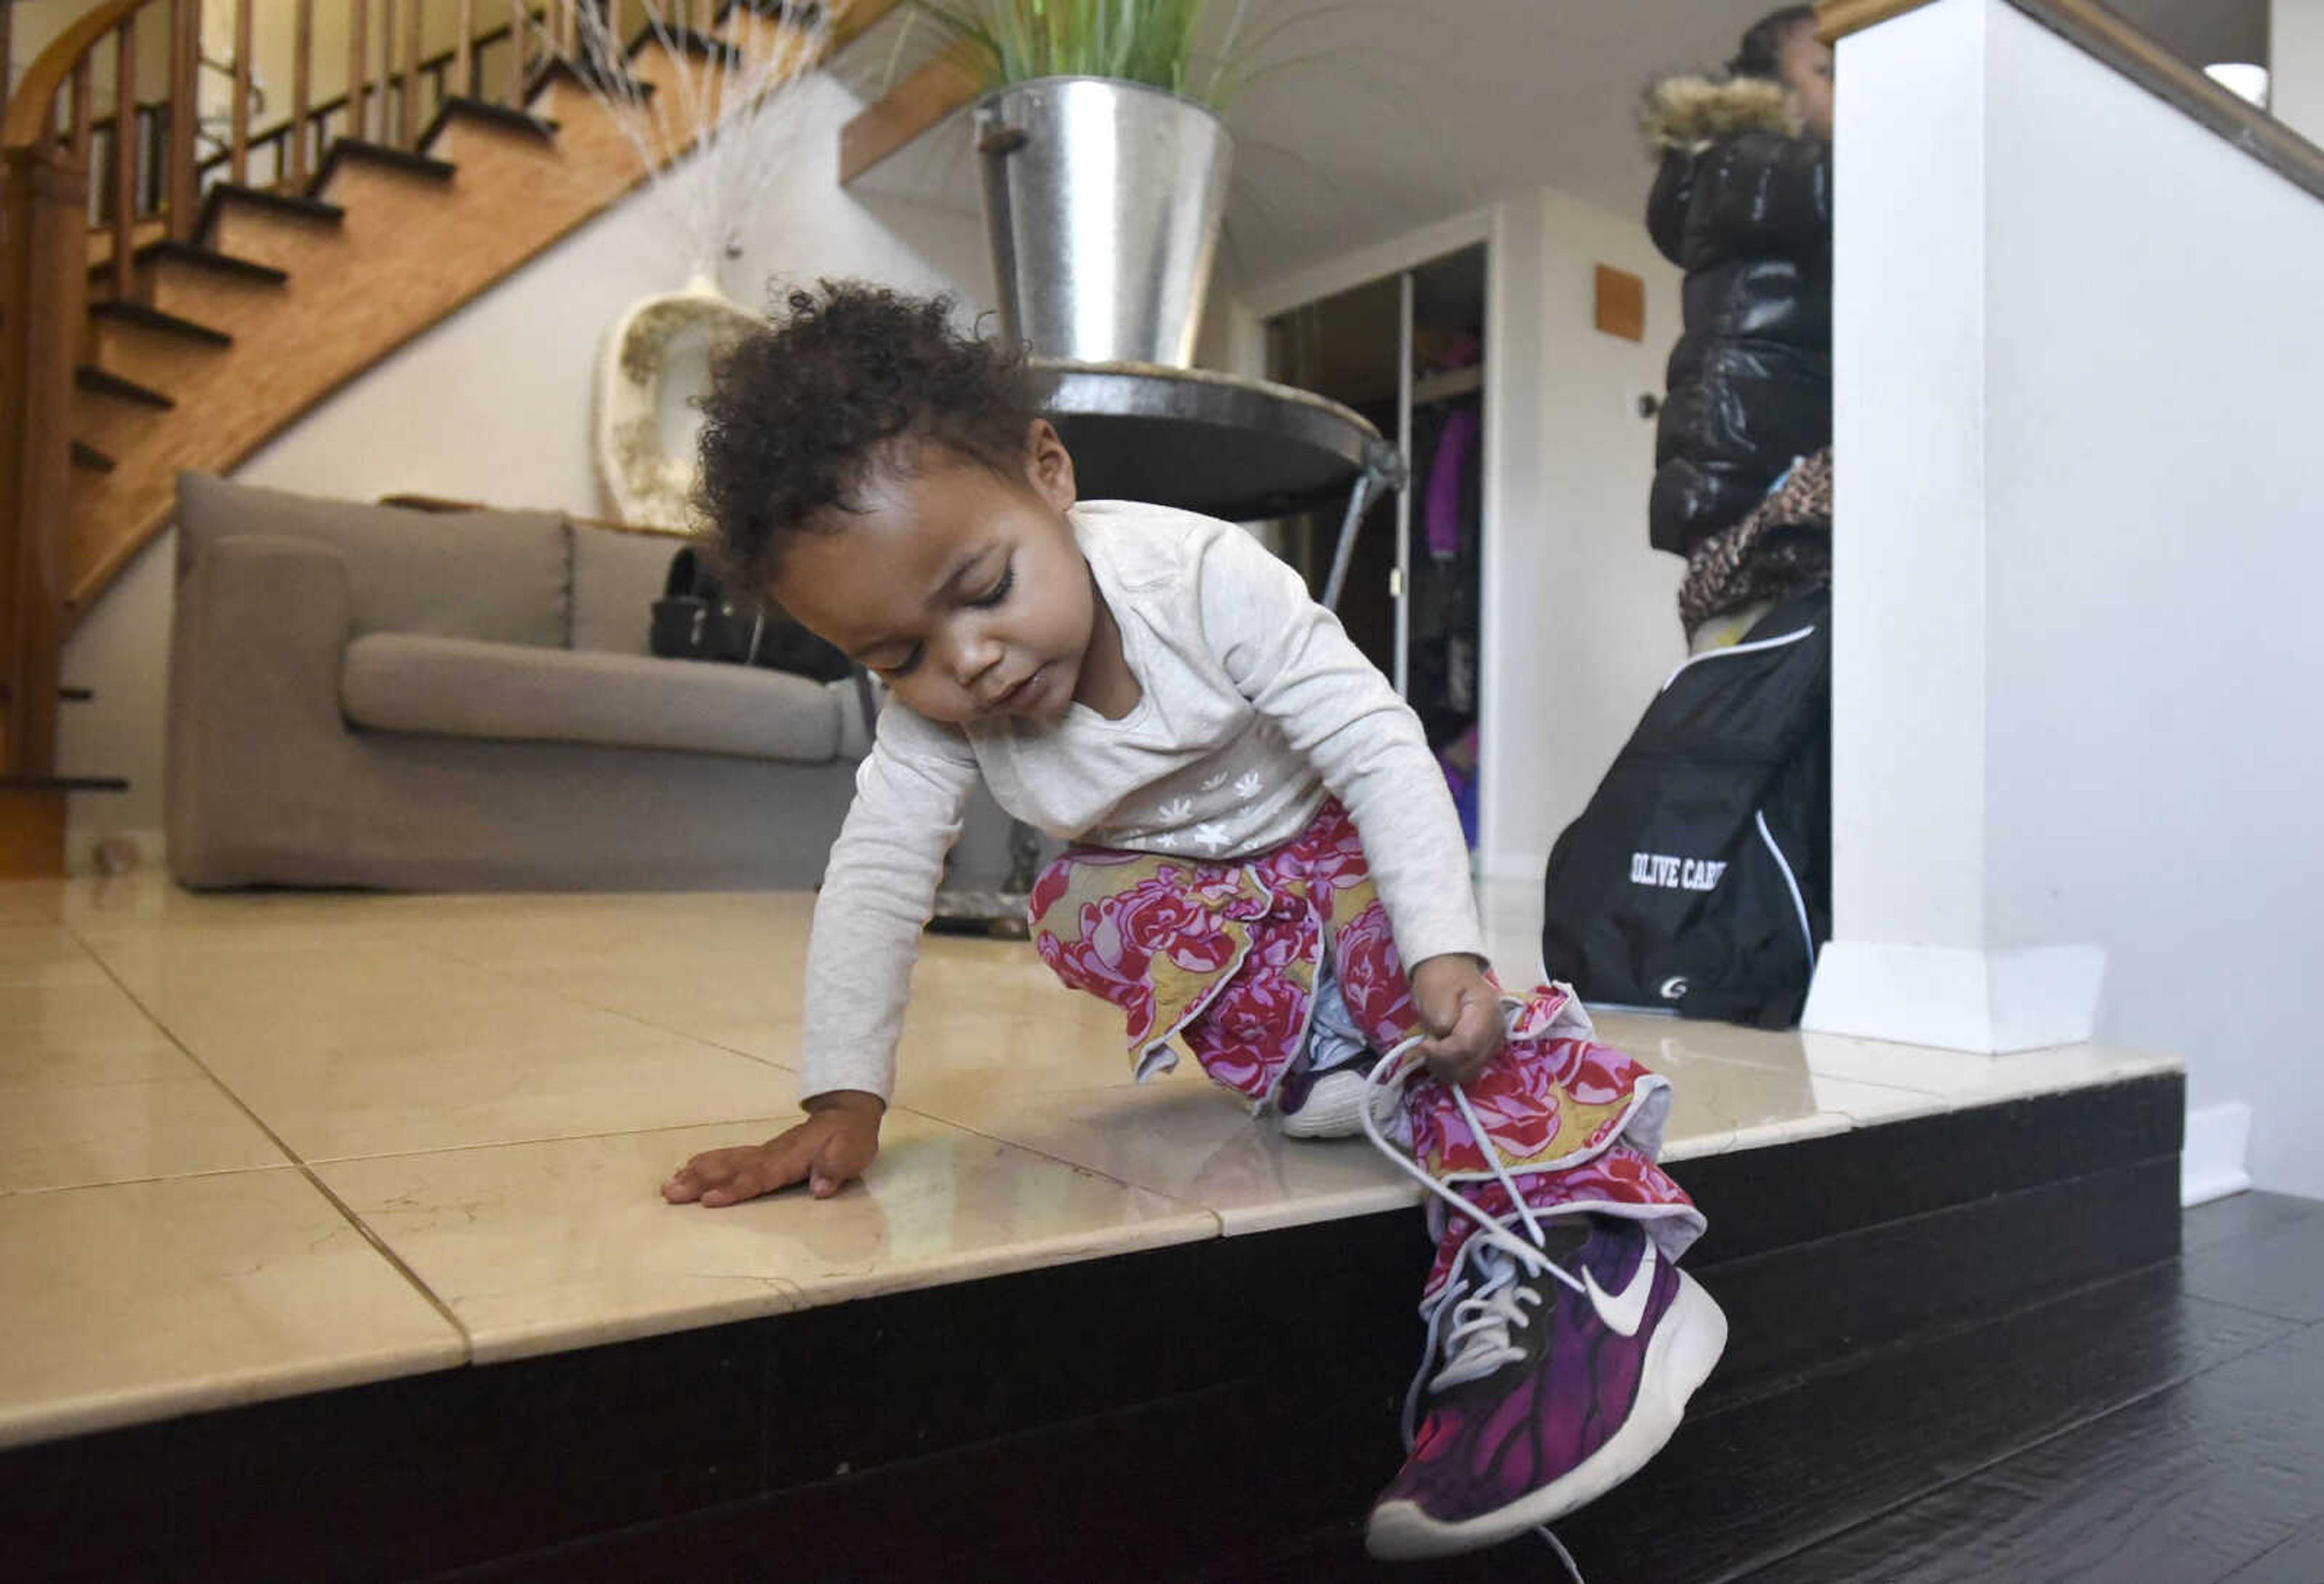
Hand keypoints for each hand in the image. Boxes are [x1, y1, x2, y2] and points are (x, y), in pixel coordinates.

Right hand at [662, 1090, 884, 1207]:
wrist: (847, 1113)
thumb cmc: (850, 1138)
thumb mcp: (852, 1153)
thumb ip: (834, 1170)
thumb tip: (820, 1188)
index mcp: (791, 1159)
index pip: (759, 1177)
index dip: (735, 1189)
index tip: (709, 1200)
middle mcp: (771, 1155)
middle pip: (731, 1169)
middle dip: (700, 1182)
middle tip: (670, 1192)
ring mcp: (764, 1152)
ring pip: (725, 1161)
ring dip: (696, 1173)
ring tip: (668, 1185)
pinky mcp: (762, 1152)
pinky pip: (729, 1157)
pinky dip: (706, 1161)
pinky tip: (687, 1167)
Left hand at [1409, 955, 1504, 1087]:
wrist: (1451, 972)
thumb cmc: (1441, 980)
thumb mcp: (1434, 992)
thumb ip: (1439, 1019)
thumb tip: (1442, 1040)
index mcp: (1487, 1010)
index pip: (1466, 1046)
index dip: (1441, 1053)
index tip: (1423, 1044)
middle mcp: (1497, 1030)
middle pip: (1471, 1064)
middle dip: (1442, 1062)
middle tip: (1425, 1047)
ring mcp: (1495, 1042)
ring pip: (1470, 1072)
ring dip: (1446, 1067)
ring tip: (1433, 1049)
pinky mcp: (1487, 1051)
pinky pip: (1470, 1069)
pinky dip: (1452, 1067)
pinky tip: (1441, 1054)